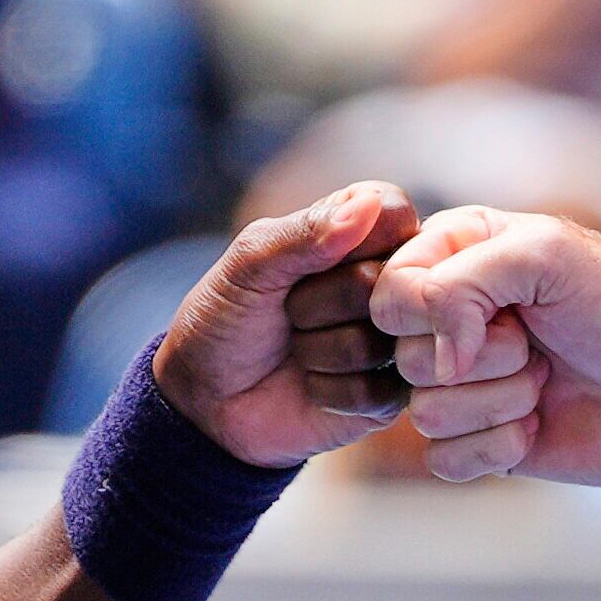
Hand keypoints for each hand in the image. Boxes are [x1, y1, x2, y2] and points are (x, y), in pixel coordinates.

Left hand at [152, 184, 421, 468]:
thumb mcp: (250, 262)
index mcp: (361, 229)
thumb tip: (368, 205)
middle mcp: (388, 281)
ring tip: (295, 347)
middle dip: (318, 302)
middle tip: (288, 312)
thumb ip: (307, 232)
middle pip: (387, 282)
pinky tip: (309, 384)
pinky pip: (377, 391)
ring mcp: (394, 338)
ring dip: (318, 351)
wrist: (206, 395)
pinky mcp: (389, 393)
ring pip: (380, 341)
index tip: (308, 261)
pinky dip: (327, 390)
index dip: (351, 241)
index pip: (394, 212)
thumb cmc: (226, 314)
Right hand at [369, 207, 600, 484]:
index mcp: (458, 254)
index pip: (390, 292)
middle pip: (404, 356)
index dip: (437, 314)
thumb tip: (431, 361)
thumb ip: (459, 282)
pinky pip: (444, 459)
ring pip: (423, 413)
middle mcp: (453, 316)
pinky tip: (542, 426)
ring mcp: (466, 381)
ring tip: (548, 381)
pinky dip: (498, 447)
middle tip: (540, 345)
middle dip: (484, 359)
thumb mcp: (545, 257)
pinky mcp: (482, 439)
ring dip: (499, 403)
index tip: (508, 312)